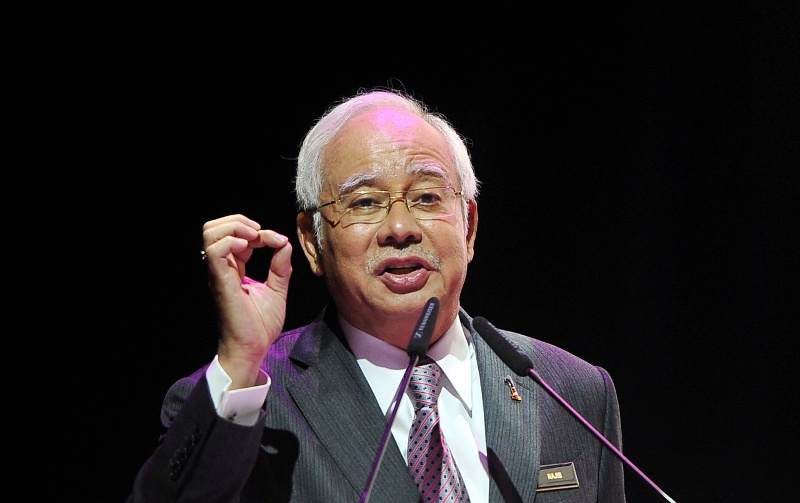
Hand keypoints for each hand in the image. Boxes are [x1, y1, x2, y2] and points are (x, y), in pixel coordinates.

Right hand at [201, 214, 292, 387]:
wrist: (251, 348)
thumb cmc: (259, 326)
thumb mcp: (277, 290)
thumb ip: (280, 267)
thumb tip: (284, 243)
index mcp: (233, 269)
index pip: (236, 236)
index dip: (257, 230)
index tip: (278, 241)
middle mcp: (222, 268)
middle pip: (214, 228)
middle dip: (238, 221)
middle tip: (259, 232)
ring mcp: (218, 274)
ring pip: (210, 233)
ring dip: (234, 227)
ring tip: (254, 238)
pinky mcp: (220, 281)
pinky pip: (215, 251)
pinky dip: (232, 241)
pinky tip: (249, 248)